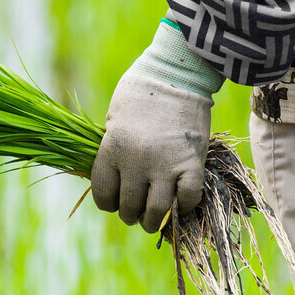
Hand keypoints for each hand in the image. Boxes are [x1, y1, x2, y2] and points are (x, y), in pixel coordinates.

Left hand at [91, 71, 211, 232]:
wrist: (176, 74)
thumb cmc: (141, 92)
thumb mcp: (114, 120)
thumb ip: (114, 151)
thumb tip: (117, 181)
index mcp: (111, 150)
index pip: (103, 195)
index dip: (108, 204)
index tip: (115, 203)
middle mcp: (135, 162)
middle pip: (129, 207)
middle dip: (131, 216)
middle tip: (136, 214)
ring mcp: (164, 165)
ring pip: (156, 211)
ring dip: (153, 221)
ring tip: (154, 220)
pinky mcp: (191, 163)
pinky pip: (188, 199)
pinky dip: (184, 206)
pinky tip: (180, 202)